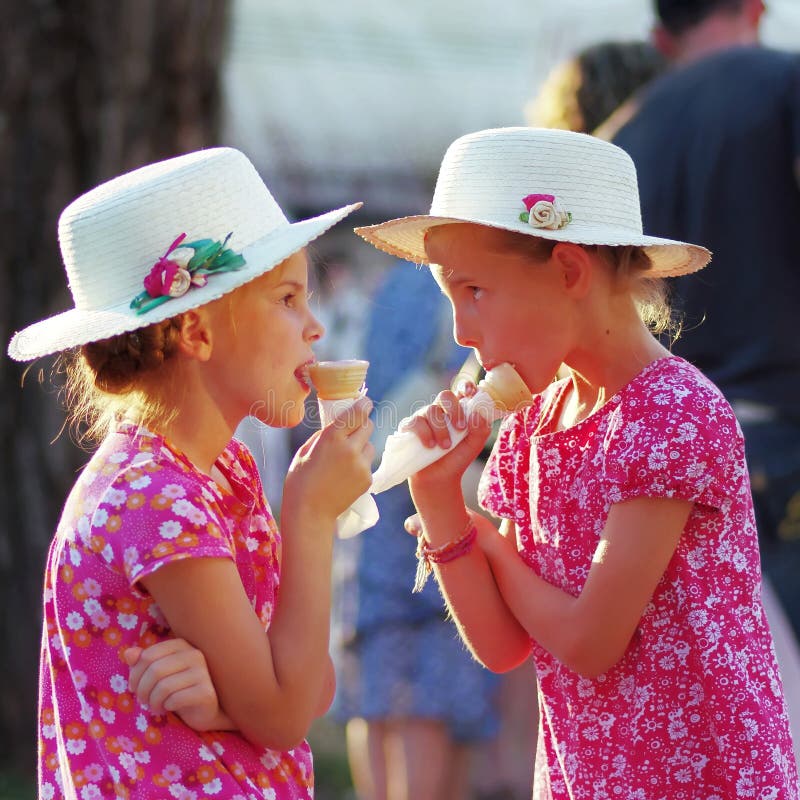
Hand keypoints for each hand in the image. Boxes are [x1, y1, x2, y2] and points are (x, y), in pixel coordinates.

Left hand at [124, 639, 228, 731]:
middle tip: (143, 701)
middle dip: (142, 690)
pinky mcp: (206, 692)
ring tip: (155, 707)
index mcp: (181, 645)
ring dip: (153, 701)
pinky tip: (168, 708)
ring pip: (164, 687)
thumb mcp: (157, 674)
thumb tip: (128, 654)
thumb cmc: (177, 688)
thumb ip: (142, 662)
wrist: (203, 709)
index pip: (149, 655)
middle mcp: (194, 654)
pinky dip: (166, 707)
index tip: (133, 688)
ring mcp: (203, 673)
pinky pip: (175, 699)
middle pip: (155, 671)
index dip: (135, 674)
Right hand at [283, 396, 374, 524]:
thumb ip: (324, 434)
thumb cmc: (300, 480)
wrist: (309, 513)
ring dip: (362, 446)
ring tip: (345, 459)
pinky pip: (368, 464)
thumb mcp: (305, 450)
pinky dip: (360, 465)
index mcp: (332, 437)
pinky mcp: (367, 479)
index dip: (363, 405)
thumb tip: (339, 424)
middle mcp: (351, 449)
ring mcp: (361, 465)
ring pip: (370, 445)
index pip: (357, 413)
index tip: (365, 402)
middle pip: (368, 425)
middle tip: (351, 432)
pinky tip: (345, 475)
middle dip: (361, 425)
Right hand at [405, 387, 491, 492]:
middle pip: (445, 395)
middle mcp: (440, 410)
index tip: (470, 392)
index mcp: (457, 410)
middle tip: (460, 429)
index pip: (461, 390)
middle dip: (454, 410)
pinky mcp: (409, 427)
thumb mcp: (474, 445)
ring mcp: (424, 417)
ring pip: (431, 410)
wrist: (439, 478)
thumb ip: (481, 429)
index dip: (466, 387)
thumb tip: (477, 414)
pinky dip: (424, 434)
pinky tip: (430, 446)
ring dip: (441, 429)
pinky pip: (415, 422)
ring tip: (445, 447)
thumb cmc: (457, 458)